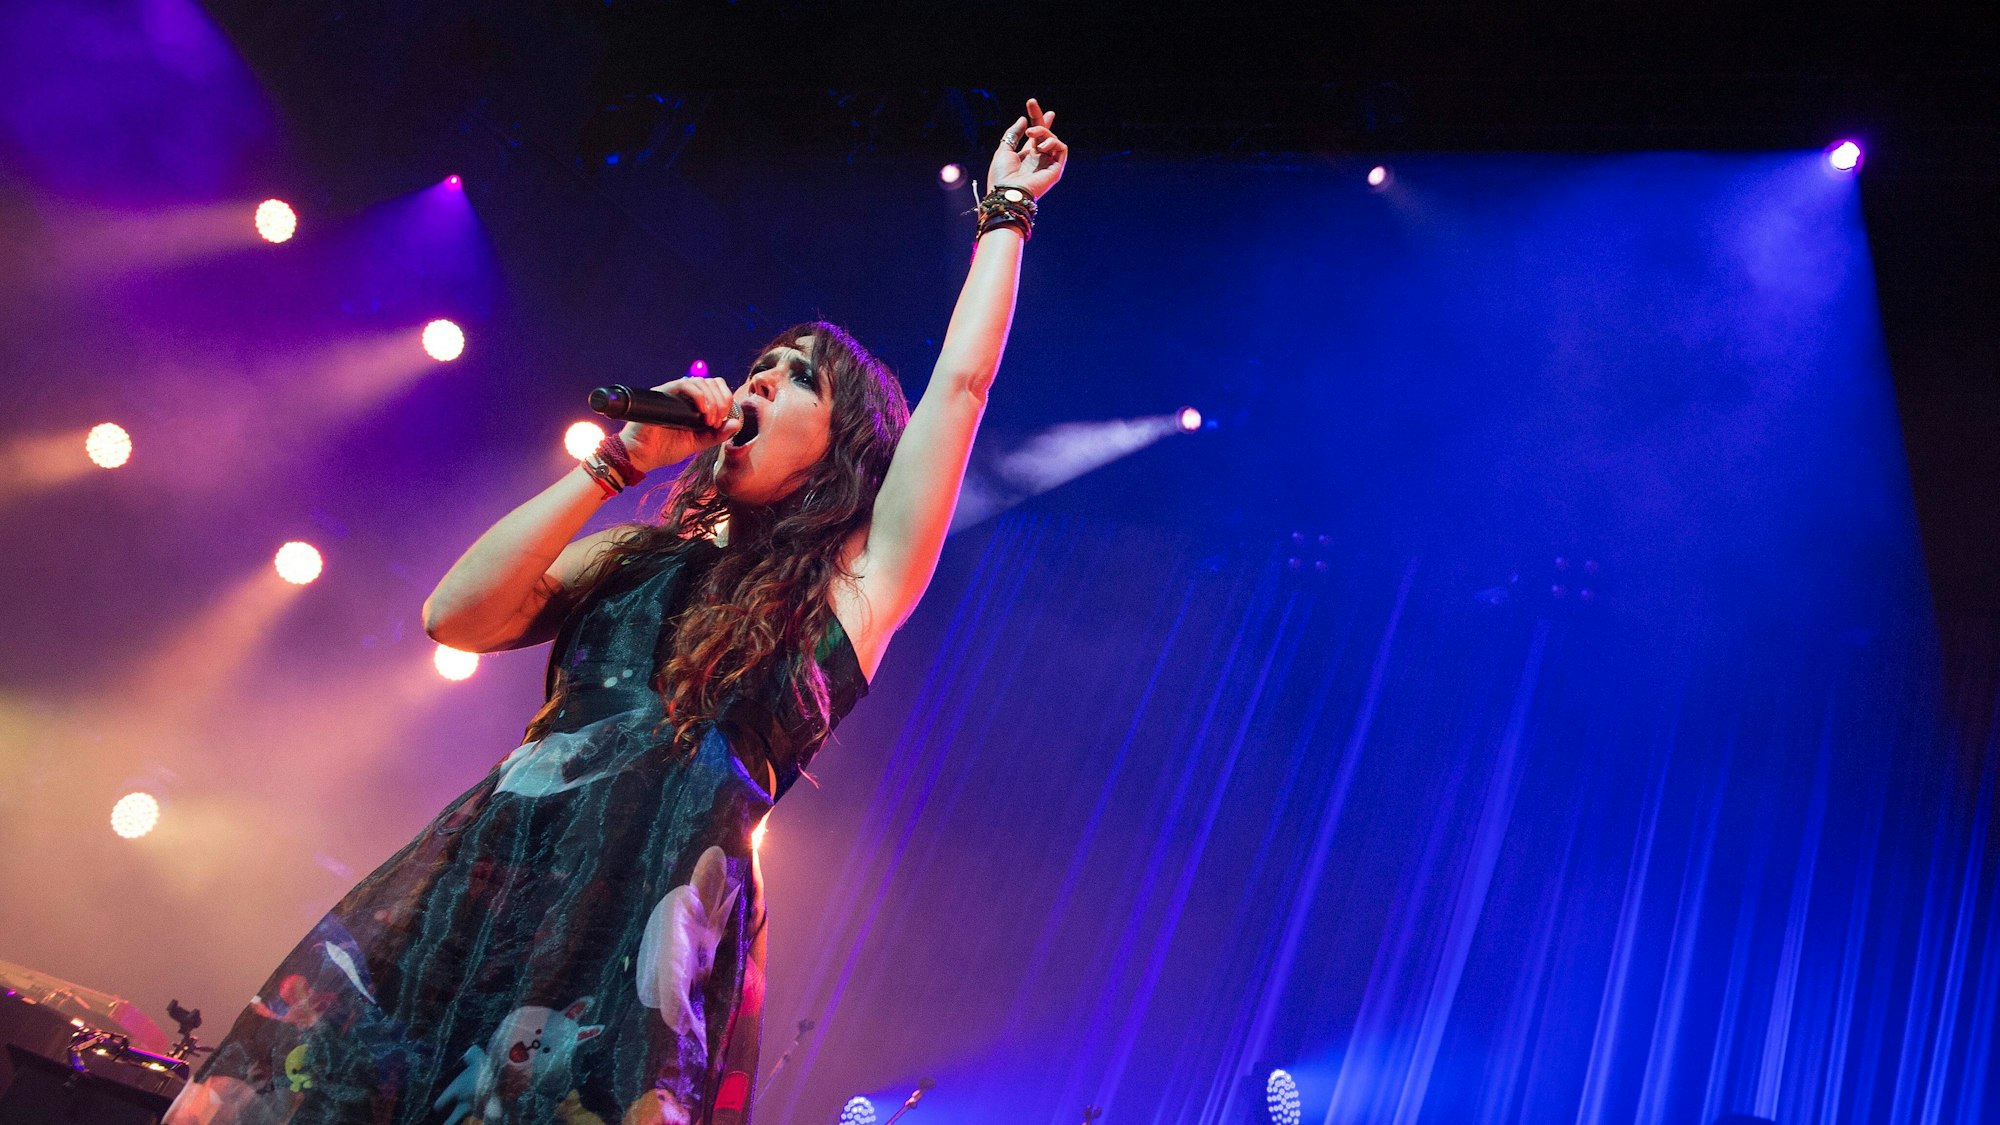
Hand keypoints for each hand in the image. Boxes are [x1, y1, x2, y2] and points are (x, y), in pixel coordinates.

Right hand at [616, 376, 740, 472]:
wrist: (643, 455)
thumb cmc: (666, 449)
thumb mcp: (698, 443)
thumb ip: (717, 435)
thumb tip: (736, 423)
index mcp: (694, 403)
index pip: (716, 387)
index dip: (725, 399)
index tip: (724, 420)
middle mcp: (685, 394)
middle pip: (711, 382)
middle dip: (721, 401)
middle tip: (717, 421)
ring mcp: (674, 392)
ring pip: (700, 381)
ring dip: (711, 399)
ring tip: (710, 420)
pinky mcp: (663, 393)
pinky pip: (683, 384)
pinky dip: (698, 395)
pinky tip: (702, 410)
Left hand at [987, 98, 1066, 200]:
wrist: (1007, 193)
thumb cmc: (1001, 176)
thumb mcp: (1004, 150)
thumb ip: (1013, 134)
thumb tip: (1022, 118)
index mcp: (1027, 156)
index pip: (1035, 136)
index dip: (1036, 119)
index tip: (1031, 103)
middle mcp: (1038, 160)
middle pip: (1045, 135)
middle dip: (1041, 118)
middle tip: (1031, 103)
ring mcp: (1048, 165)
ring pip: (1053, 139)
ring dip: (1043, 131)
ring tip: (1031, 133)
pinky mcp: (1055, 170)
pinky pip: (1062, 149)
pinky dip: (1053, 142)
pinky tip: (1041, 146)